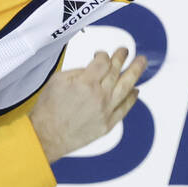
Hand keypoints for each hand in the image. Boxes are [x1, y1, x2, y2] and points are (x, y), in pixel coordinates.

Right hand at [29, 48, 146, 163]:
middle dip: (122, 57)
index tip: (101, 54)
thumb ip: (79, 71)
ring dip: (135, 72)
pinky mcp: (108, 124)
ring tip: (141, 62)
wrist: (46, 135)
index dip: (103, 55)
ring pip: (126, 87)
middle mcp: (99, 96)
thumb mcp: (58, 80)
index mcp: (86, 83)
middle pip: (117, 71)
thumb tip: (93, 68)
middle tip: (125, 51)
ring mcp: (105, 111)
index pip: (103, 62)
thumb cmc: (49, 109)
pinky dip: (132, 98)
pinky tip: (136, 90)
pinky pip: (125, 108)